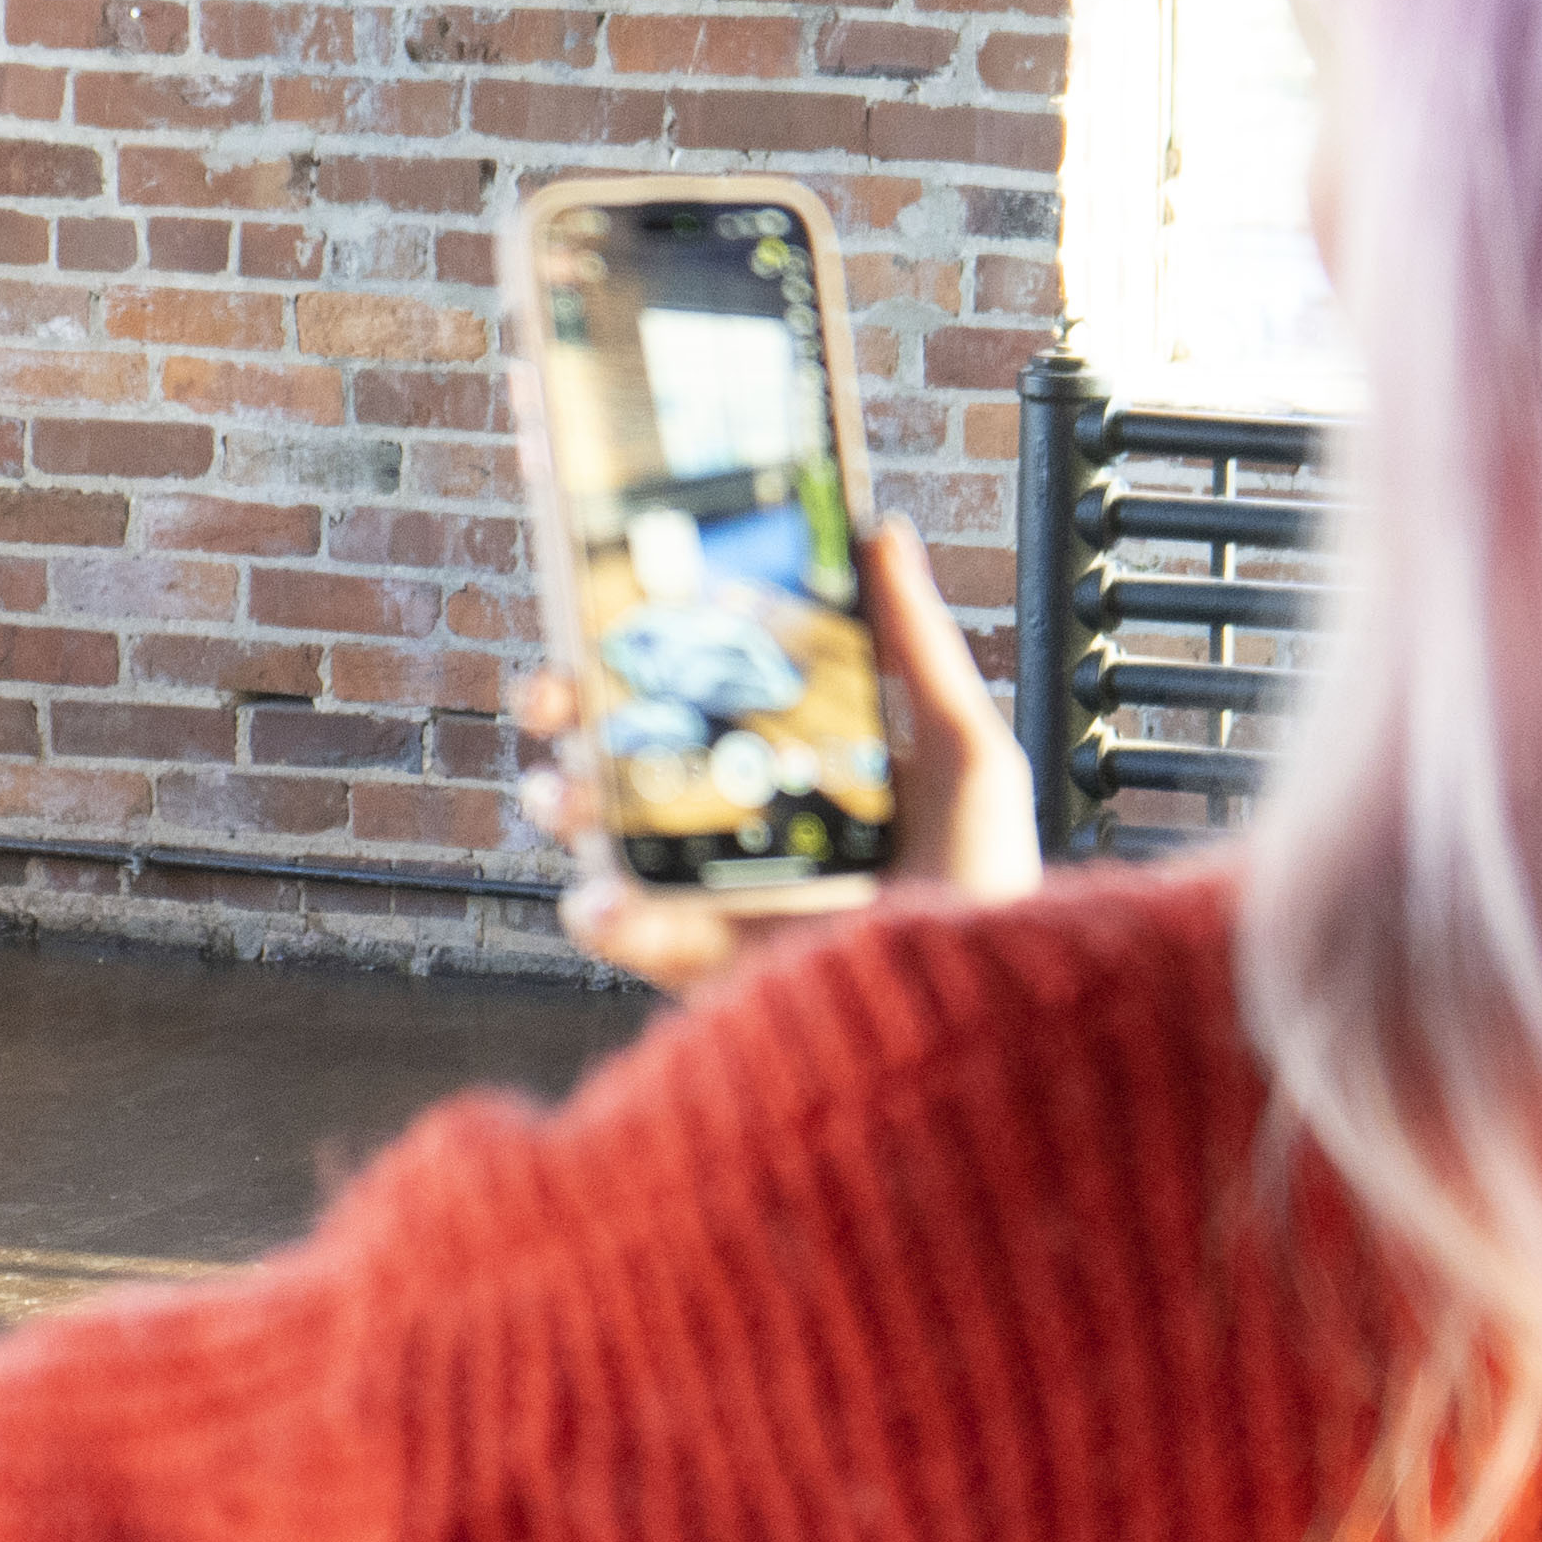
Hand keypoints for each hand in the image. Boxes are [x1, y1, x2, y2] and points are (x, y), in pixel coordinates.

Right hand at [514, 514, 1040, 997]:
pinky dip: (602, 914)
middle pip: (626, 757)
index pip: (697, 694)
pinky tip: (603, 898)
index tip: (604, 610)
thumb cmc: (988, 887)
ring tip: (562, 791)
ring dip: (564, 804)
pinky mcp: (705, 967)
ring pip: (603, 838)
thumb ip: (918, 645)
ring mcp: (714, 896)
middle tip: (553, 695)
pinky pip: (628, 934)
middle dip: (571, 719)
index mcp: (790, 767)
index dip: (638, 651)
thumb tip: (879, 530)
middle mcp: (740, 828)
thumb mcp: (965, 751)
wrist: (988, 1011)